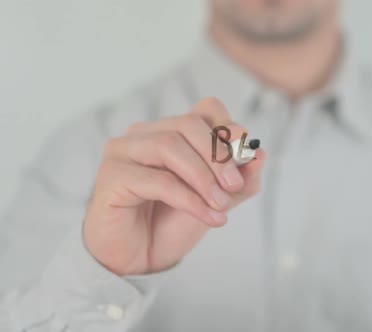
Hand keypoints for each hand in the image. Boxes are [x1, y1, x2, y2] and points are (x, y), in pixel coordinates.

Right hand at [82, 97, 265, 275]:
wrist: (138, 260)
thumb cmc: (171, 224)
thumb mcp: (216, 200)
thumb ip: (239, 180)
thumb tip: (261, 155)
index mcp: (170, 131)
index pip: (204, 109)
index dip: (228, 127)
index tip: (246, 153)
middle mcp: (143, 134)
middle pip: (188, 124)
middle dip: (219, 156)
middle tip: (235, 186)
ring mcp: (122, 152)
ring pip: (170, 146)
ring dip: (204, 178)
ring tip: (222, 206)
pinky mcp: (111, 177)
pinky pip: (158, 180)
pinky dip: (190, 200)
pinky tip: (210, 217)